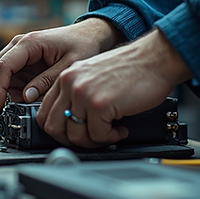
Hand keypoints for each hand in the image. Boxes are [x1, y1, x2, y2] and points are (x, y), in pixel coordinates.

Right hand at [0, 18, 125, 113]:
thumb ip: (46, 81)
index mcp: (29, 43)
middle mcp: (19, 45)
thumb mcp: (69, 65)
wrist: (90, 35)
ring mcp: (20, 53)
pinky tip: (28, 98)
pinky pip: (12, 78)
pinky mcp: (24, 61)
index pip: (2, 66)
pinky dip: (15, 90)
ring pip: (1, 75)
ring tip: (23, 105)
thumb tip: (26, 97)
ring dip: (7, 92)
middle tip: (6, 111)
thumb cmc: (82, 44)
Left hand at [37, 28, 192, 147]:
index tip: (72, 134)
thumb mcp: (93, 76)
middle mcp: (70, 83)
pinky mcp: (100, 104)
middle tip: (90, 139)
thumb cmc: (131, 68)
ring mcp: (83, 93)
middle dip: (72, 140)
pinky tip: (121, 128)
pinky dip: (111, 137)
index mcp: (66, 78)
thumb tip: (69, 124)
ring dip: (94, 141)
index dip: (58, 130)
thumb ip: (77, 95)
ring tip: (109, 132)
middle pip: (53, 127)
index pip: (44, 113)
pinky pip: (97, 136)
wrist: (155, 57)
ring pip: (74, 135)